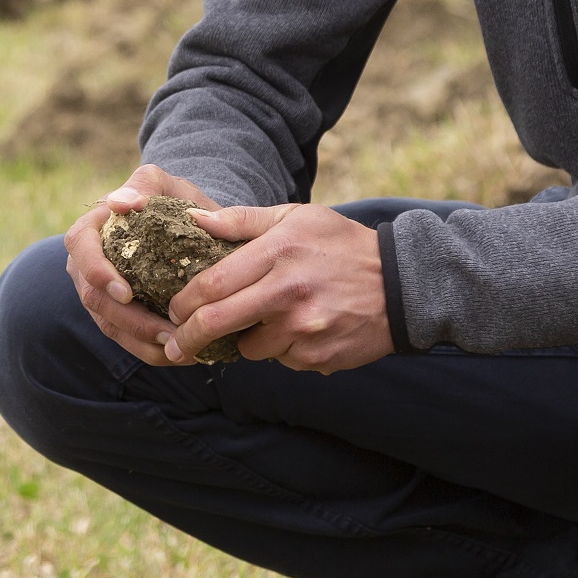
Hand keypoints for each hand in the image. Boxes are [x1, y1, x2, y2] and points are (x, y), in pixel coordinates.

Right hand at [64, 165, 217, 366]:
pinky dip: (150, 350)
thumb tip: (119, 202)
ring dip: (143, 342)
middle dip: (131, 321)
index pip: (80, 249)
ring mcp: (98, 294)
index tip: (127, 293)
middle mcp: (86, 266)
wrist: (184, 224)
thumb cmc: (169, 201)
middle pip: (94, 300)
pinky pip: (125, 339)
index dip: (98, 274)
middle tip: (167, 333)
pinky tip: (179, 355)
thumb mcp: (161, 184)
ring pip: (110, 326)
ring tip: (178, 349)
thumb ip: (143, 186)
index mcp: (90, 229)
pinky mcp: (116, 316)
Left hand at [166, 203, 391, 374]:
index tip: (173, 310)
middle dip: (188, 337)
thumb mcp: (296, 218)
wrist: (403, 284)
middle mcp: (288, 293)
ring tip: (268, 319)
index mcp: (278, 253)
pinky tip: (302, 328)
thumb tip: (193, 220)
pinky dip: (282, 349)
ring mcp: (304, 329)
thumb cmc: (342, 245)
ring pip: (249, 348)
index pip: (211, 284)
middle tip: (177, 344)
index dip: (183, 302)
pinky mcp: (318, 356)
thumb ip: (241, 221)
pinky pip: (282, 359)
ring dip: (247, 339)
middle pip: (217, 323)